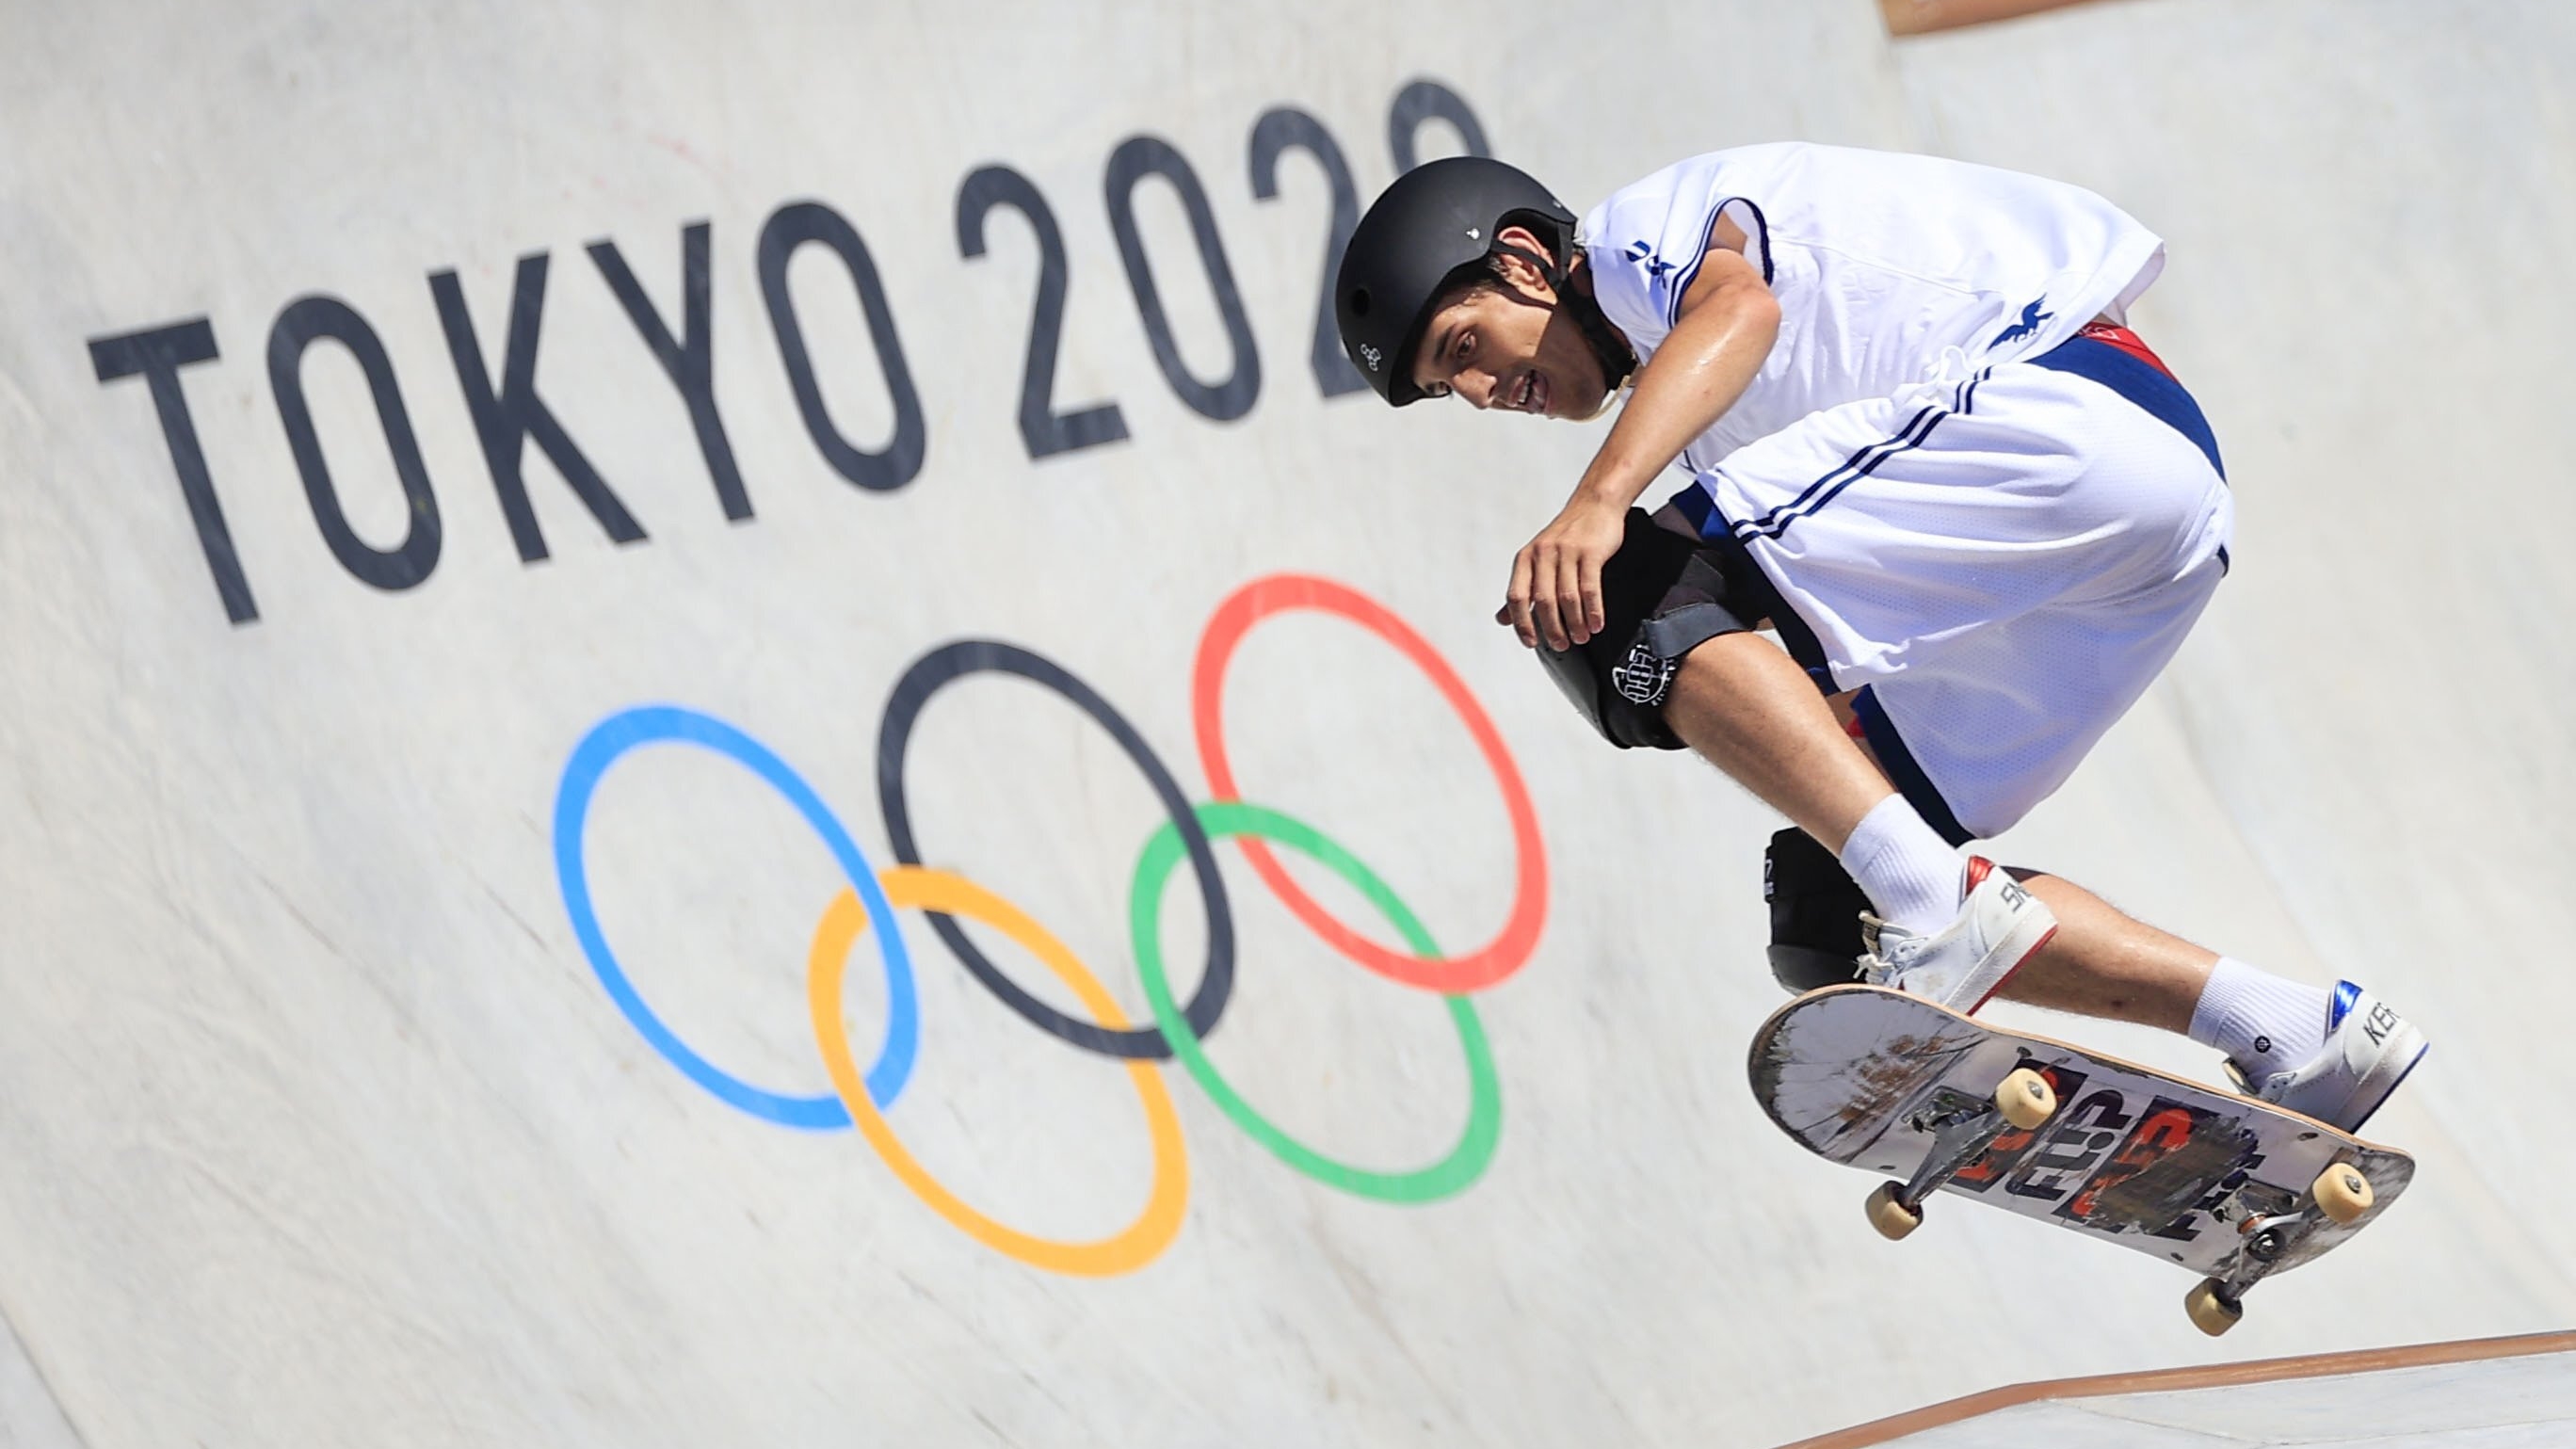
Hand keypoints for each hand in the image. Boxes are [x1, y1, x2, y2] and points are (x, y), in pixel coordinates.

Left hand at [1502, 496, 1626, 649]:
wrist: (1594, 505)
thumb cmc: (1566, 535)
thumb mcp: (1537, 558)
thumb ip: (1522, 589)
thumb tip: (1502, 619)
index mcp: (1525, 559)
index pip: (1516, 597)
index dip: (1521, 623)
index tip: (1530, 643)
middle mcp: (1542, 554)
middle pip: (1543, 601)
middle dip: (1552, 629)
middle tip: (1561, 645)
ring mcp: (1567, 552)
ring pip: (1568, 597)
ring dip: (1575, 623)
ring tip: (1581, 637)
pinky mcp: (1590, 551)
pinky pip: (1590, 587)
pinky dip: (1594, 610)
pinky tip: (1596, 623)